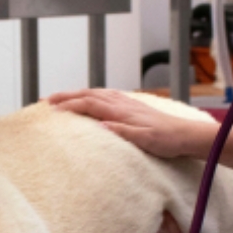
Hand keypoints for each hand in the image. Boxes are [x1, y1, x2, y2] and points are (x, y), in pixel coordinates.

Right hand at [46, 89, 208, 158]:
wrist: (186, 135)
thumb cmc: (166, 140)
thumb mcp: (145, 139)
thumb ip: (123, 132)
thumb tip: (101, 125)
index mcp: (121, 111)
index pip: (89, 103)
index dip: (69, 105)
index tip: (52, 110)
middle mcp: (121, 103)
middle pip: (88, 94)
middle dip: (66, 96)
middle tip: (46, 100)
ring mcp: (126, 102)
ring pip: (95, 93)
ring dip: (75, 94)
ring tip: (60, 98)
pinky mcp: (131, 105)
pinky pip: (104, 95)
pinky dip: (90, 94)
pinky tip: (87, 98)